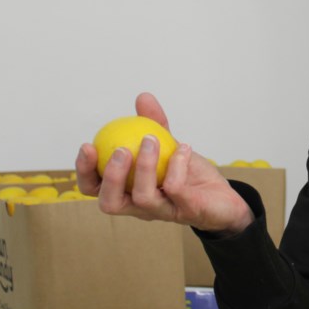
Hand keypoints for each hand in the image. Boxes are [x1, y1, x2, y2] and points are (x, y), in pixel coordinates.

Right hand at [75, 92, 254, 234]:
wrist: (223, 198)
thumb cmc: (188, 174)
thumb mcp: (169, 145)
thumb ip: (154, 124)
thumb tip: (143, 97)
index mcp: (127, 190)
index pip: (94, 188)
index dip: (85, 171)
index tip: (88, 145)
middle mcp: (140, 206)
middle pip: (110, 202)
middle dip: (111, 176)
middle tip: (121, 149)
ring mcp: (163, 211)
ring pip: (142, 198)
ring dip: (145, 166)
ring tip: (151, 140)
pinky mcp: (186, 210)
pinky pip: (175, 189)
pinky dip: (177, 165)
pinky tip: (183, 147)